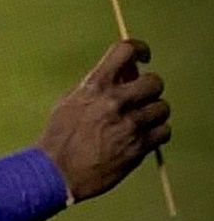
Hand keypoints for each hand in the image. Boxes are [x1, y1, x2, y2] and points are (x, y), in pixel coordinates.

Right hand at [37, 39, 171, 202]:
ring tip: (138, 122)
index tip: (143, 57)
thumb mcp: (71, 102)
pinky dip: (156, 133)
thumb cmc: (60, 137)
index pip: (124, 51)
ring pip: (162, 108)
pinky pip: (164, 131)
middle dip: (149, 89)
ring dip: (153, 113)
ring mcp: (129, 124)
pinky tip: (142, 137)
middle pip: (154, 82)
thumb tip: (126, 73)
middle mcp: (114, 102)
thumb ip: (97, 86)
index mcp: (94, 86)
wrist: (56, 171)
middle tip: (140, 99)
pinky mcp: (139, 146)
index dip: (139, 48)